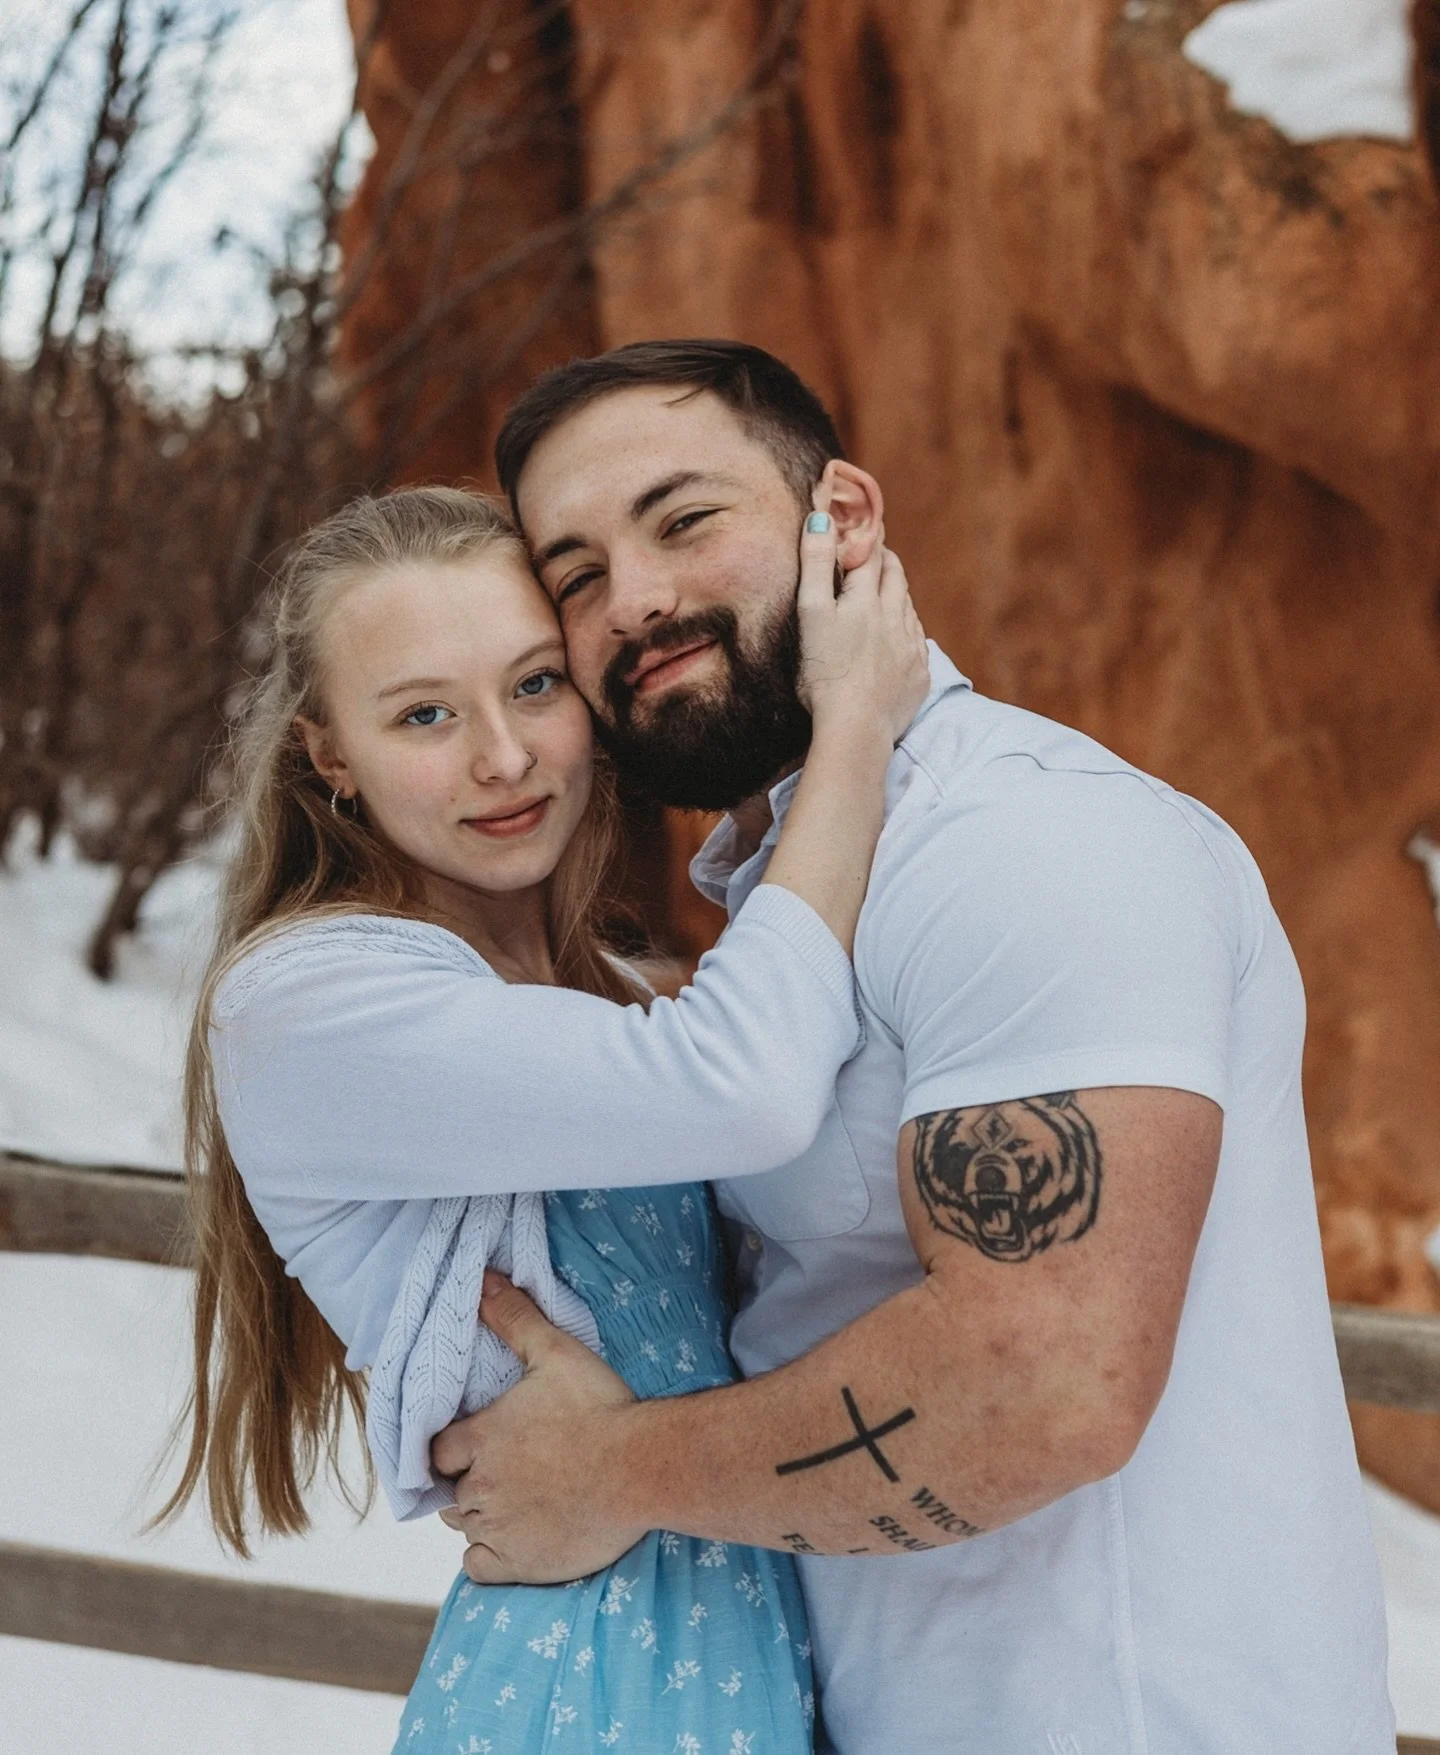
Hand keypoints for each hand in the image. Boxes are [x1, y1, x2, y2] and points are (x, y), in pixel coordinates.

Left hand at [430, 1272, 646, 1583]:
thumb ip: (513, 1318)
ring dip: (479, 1516)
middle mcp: (479, 1486)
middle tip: (506, 1473)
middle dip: (469, 1483)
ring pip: (464, 1527)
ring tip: (513, 1502)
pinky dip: (486, 1556)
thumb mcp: (556, 1352)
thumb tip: (481, 1279)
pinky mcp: (517, 1563)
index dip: (453, 1449)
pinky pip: (477, 1567)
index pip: (438, 1451)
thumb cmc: (600, 1408)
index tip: (476, 1446)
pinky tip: (512, 1539)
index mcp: (480, 1438)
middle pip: (451, 1492)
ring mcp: (496, 1527)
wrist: (641, 1469)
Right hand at [795, 502, 928, 747]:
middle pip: (896, 578)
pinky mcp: (918, 676)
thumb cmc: (824, 673)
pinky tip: (897, 640)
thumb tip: (821, 517)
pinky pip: (917, 644)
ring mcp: (910, 648)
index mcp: (867, 600)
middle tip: (876, 556)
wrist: (856, 728)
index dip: (866, 539)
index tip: (863, 528)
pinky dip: (907, 633)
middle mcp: (895, 618)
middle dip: (886, 562)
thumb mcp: (811, 612)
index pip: (871, 556)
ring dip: (898, 597)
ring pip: (908, 608)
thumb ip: (815, 564)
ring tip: (885, 596)